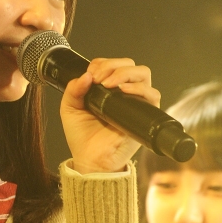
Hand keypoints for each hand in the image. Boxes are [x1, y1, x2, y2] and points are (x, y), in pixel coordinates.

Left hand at [60, 57, 159, 173]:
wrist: (90, 159)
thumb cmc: (83, 137)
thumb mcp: (70, 109)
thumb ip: (73, 90)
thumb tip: (85, 75)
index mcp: (108, 89)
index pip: (114, 64)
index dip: (103, 63)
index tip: (90, 72)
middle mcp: (124, 93)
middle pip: (131, 65)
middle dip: (113, 65)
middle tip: (98, 77)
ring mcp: (136, 102)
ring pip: (143, 74)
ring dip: (125, 72)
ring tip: (108, 83)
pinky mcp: (145, 115)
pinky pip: (152, 95)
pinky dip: (139, 88)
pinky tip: (122, 90)